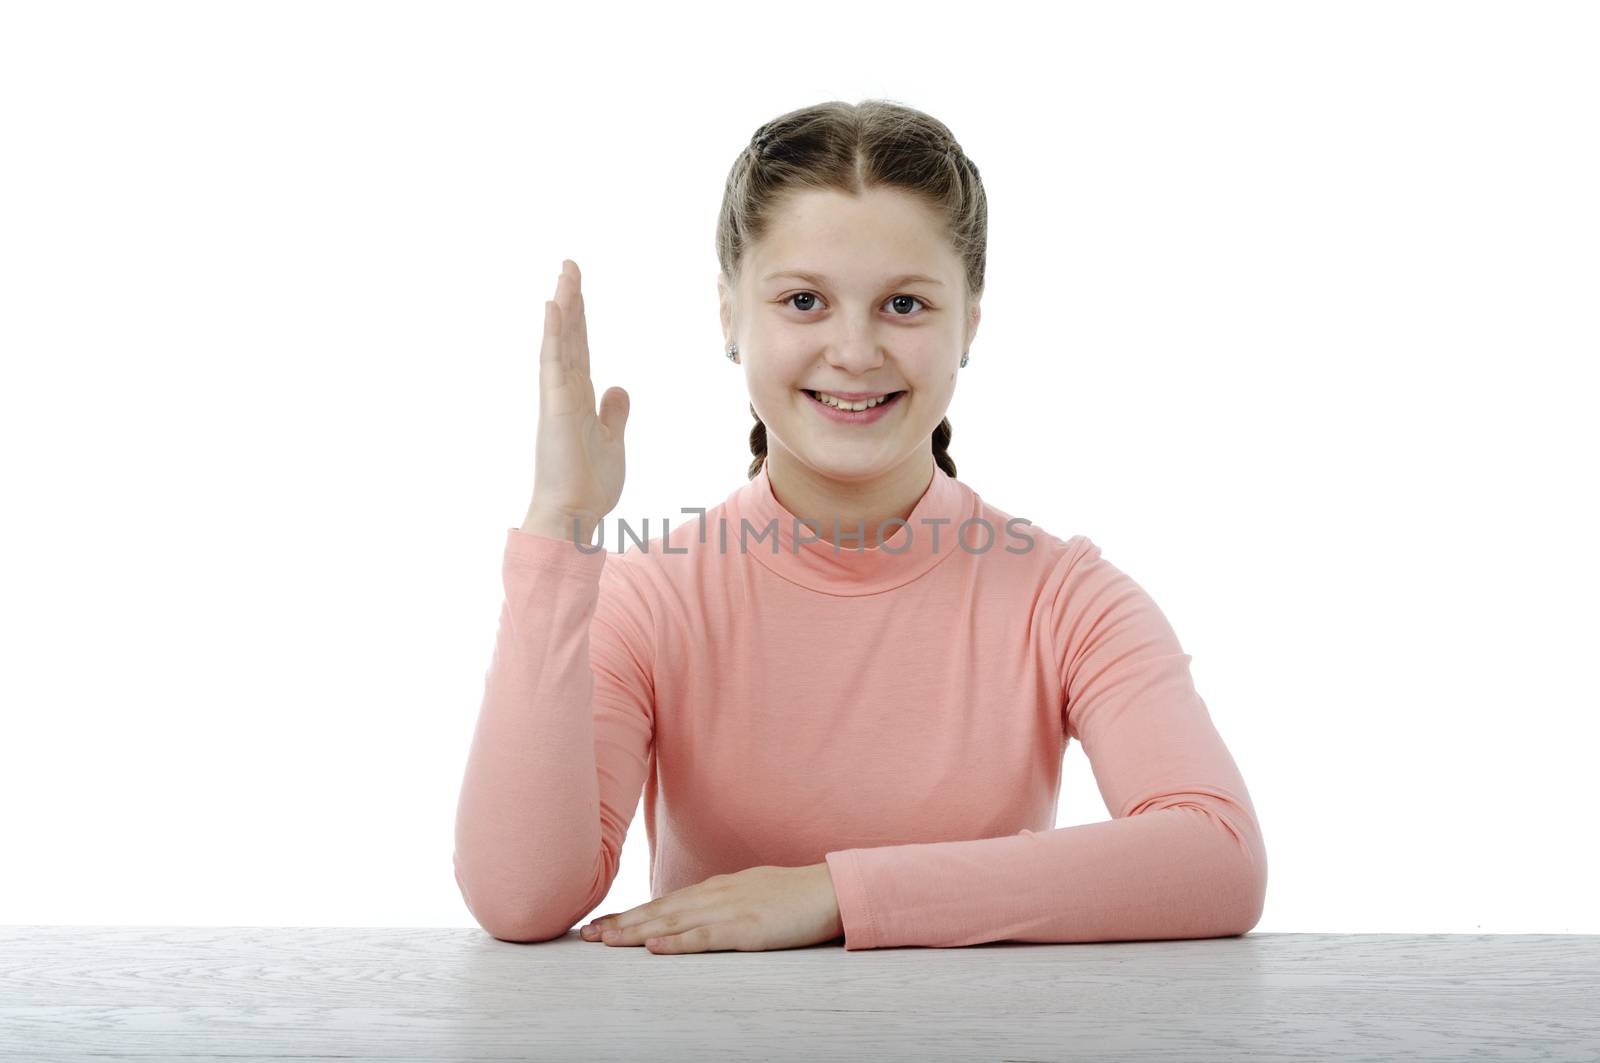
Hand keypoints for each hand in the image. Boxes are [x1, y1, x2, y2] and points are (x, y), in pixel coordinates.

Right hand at [524, 259, 629, 538]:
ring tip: (565, 273)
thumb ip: (613, 413)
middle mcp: (565, 392)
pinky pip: (553, 363)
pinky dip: (554, 334)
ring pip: (561, 342)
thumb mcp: (611, 440)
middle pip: (570, 337)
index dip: (580, 319)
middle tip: (570, 265)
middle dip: (571, 301)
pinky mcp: (555, 406)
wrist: (572, 514)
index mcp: (579, 398)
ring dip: (563, 307)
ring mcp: (558, 397)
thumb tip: (618, 388)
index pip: (580, 349)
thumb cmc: (589, 484)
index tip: (578, 290)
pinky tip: (554, 306)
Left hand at [578, 863, 843, 953]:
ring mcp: (729, 911)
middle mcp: (715, 896)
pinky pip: (705, 938)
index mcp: (716, 889)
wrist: (831, 890)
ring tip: (605, 942)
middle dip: (620, 923)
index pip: (664, 903)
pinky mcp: (747, 929)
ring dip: (636, 932)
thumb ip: (722, 904)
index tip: (600, 925)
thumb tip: (696, 916)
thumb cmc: (795, 897)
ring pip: (672, 922)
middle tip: (585, 935)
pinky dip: (676, 943)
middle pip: (659, 911)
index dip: (630, 914)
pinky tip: (653, 948)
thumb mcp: (751, 895)